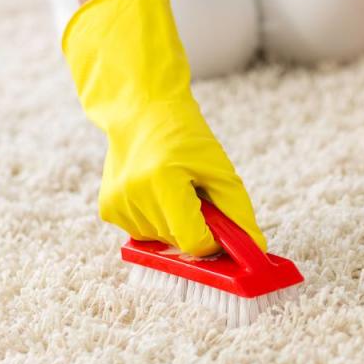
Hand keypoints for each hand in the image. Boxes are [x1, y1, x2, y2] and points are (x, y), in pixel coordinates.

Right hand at [63, 0, 265, 255]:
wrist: (143, 113)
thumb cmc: (187, 139)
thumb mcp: (221, 170)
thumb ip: (239, 213)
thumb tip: (256, 249)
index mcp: (164, 182)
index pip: (194, 242)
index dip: (213, 241)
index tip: (220, 227)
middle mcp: (134, 196)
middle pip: (178, 244)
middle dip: (195, 228)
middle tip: (196, 195)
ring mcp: (117, 205)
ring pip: (160, 242)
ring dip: (175, 224)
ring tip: (174, 188)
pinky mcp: (108, 210)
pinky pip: (143, 234)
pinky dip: (157, 221)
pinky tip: (156, 192)